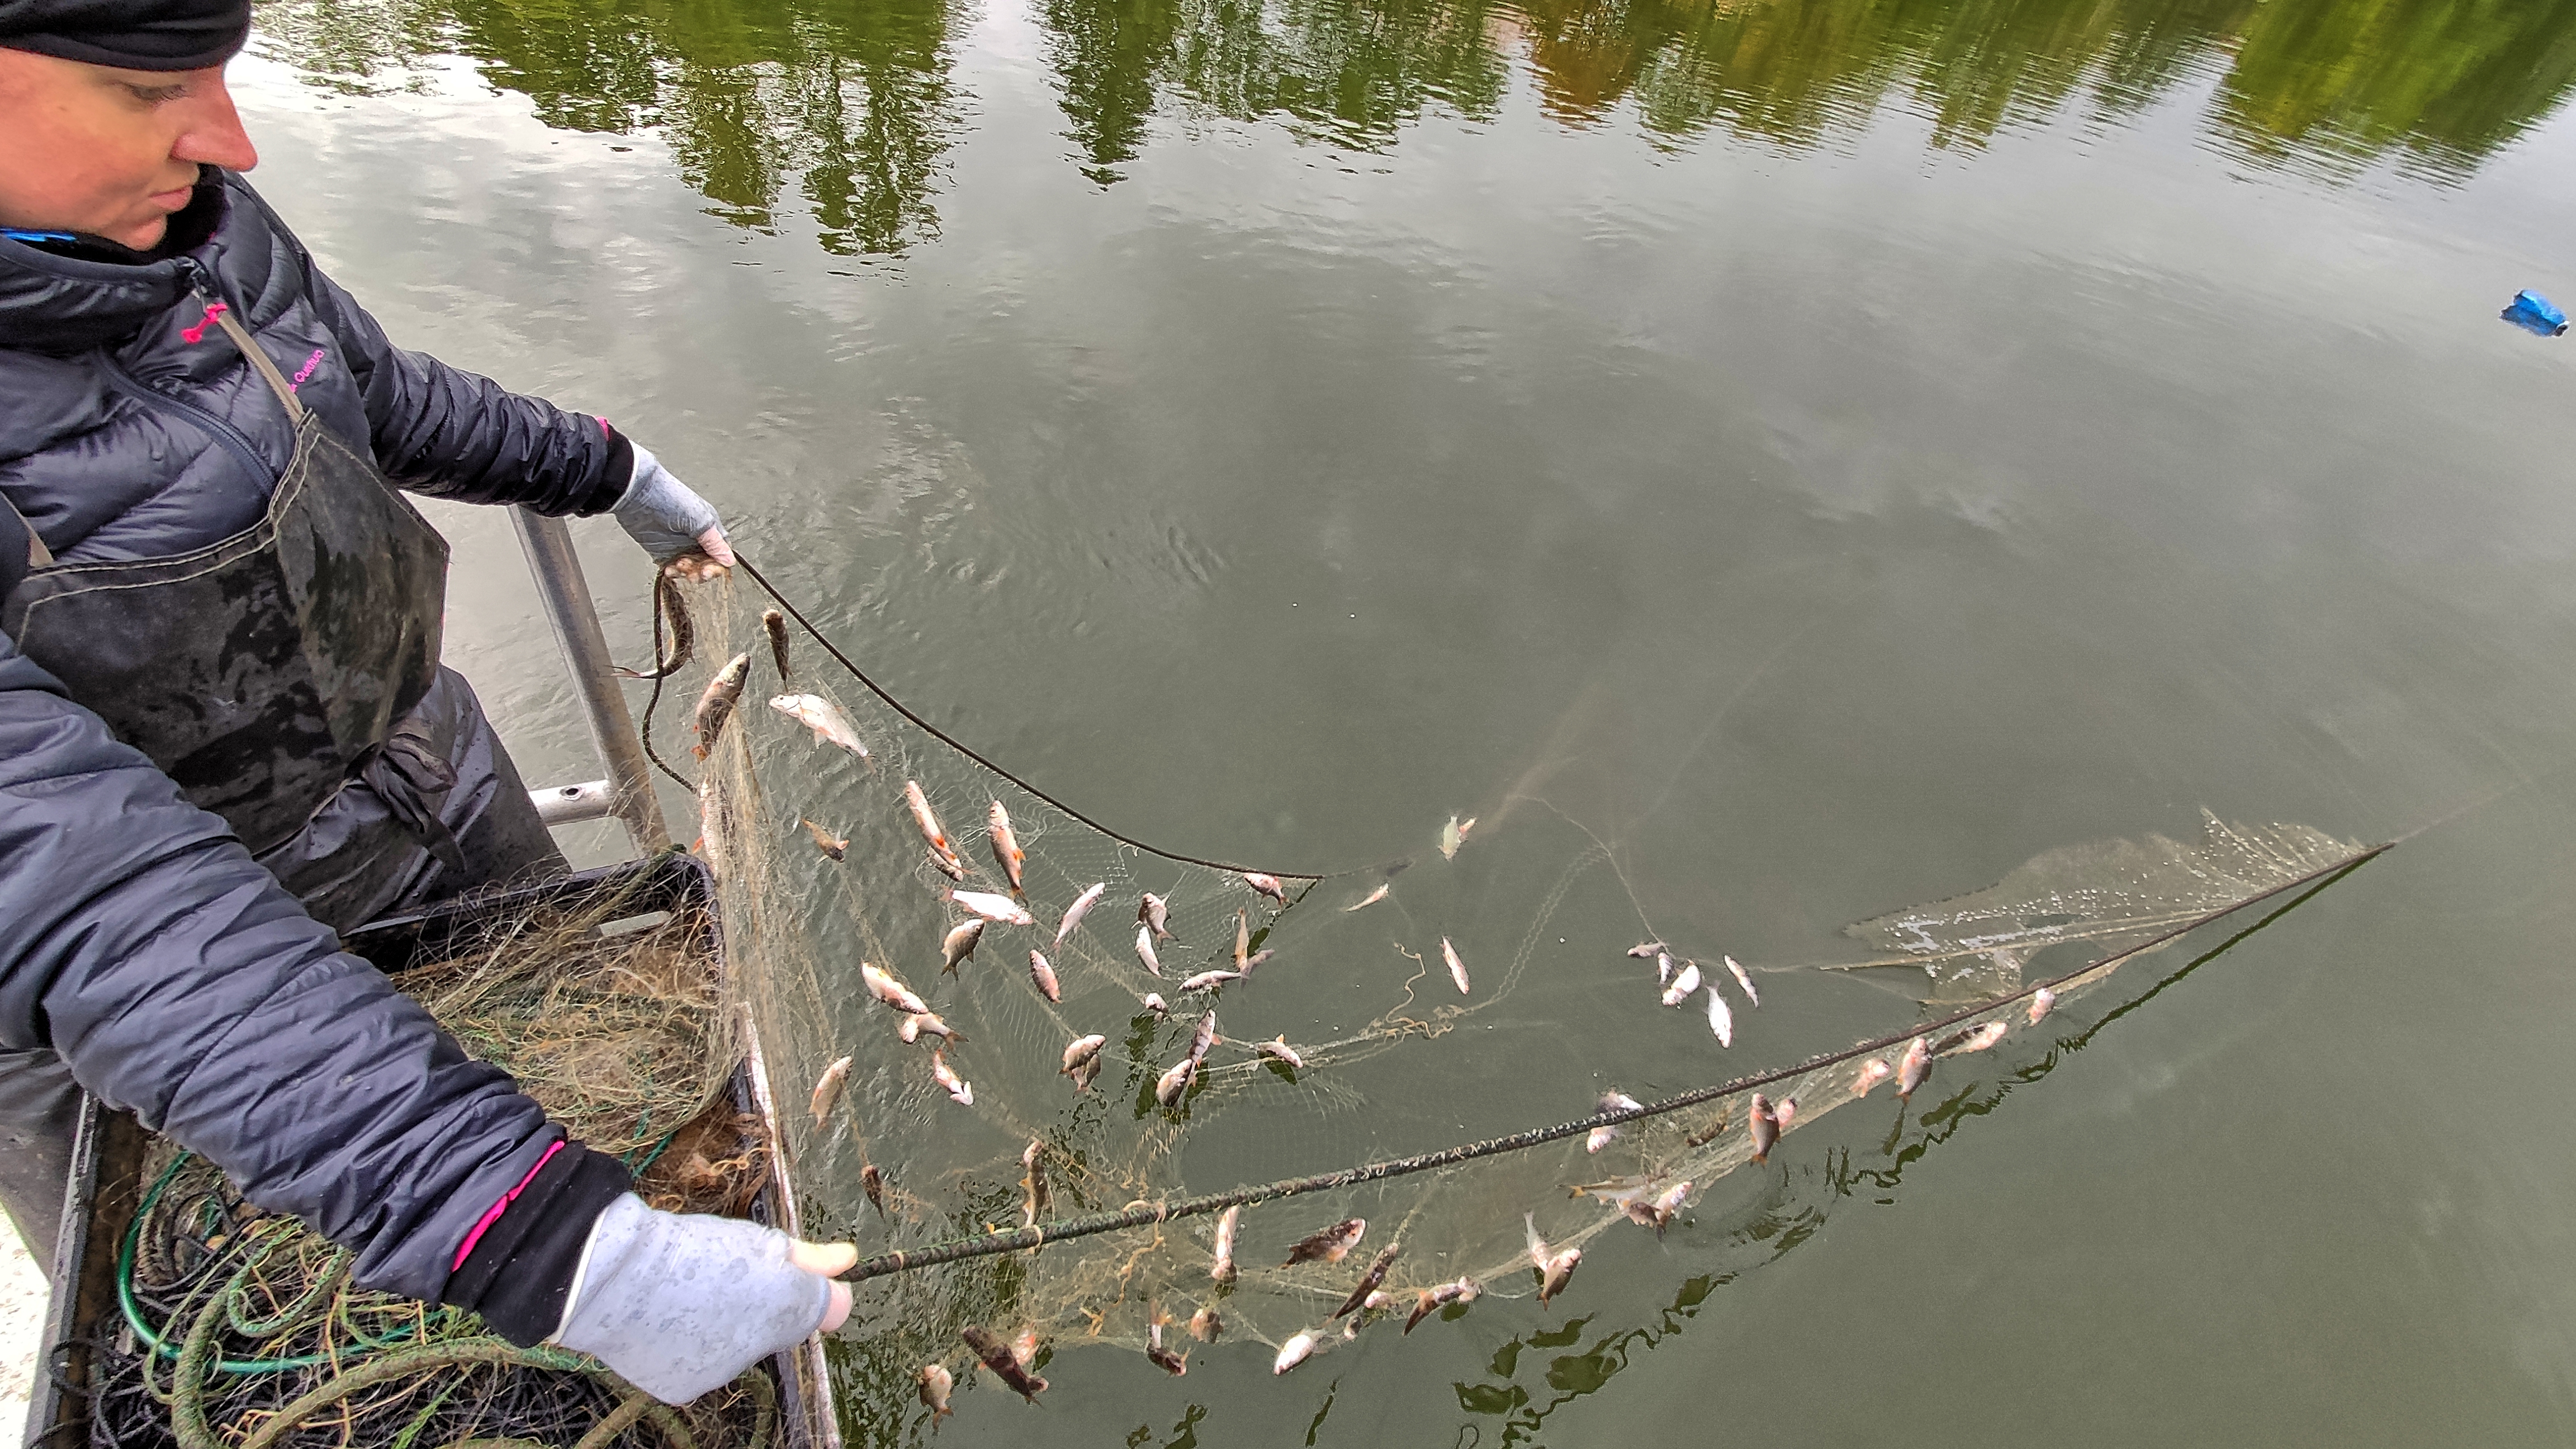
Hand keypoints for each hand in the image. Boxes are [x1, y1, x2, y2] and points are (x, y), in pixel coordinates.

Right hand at [551, 1194, 853, 1403]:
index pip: (824, 1306)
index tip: (793, 1272)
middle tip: (720, 1276)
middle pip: (772, 1328)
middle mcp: (760, 1348)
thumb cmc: (686, 1249)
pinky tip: (666, 1321)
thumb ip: (809, 1259)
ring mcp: (720, 1371)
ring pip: (732, 1348)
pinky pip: (696, 1366)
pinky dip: (687, 1349)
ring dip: (721, 1329)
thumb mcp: (756, 1242)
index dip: (809, 1287)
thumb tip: (849, 1261)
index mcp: (785, 1304)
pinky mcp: (683, 1388)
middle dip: (756, 1306)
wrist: (612, 1276)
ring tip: (685, 1297)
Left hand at [614, 445, 735, 579]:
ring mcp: (678, 545)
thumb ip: (714, 542)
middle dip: (702, 571)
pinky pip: (672, 567)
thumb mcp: (699, 520)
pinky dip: (673, 572)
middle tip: (696, 574)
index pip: (720, 552)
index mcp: (708, 527)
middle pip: (706, 563)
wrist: (638, 494)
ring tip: (680, 568)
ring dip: (687, 573)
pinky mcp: (661, 551)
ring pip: (690, 568)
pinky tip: (670, 570)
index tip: (709, 571)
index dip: (717, 565)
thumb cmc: (670, 498)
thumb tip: (729, 560)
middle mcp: (695, 537)